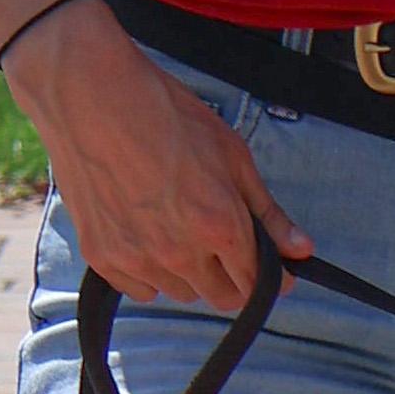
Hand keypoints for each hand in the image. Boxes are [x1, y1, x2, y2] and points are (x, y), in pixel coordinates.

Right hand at [7, 3, 309, 313]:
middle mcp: (179, 254)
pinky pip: (140, 288)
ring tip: (181, 227)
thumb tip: (302, 251)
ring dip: (191, 274)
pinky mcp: (102, 257)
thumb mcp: (233, 156)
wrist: (91, 96)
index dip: (272, 280)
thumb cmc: (166, 115)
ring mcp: (137, 259)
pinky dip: (150, 273)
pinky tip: (148, 235)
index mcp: (219, 227)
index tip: (275, 271)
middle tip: (228, 247)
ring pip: (180, 293)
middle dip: (234, 279)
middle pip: (221, 297)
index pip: (257, 284)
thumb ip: (268, 213)